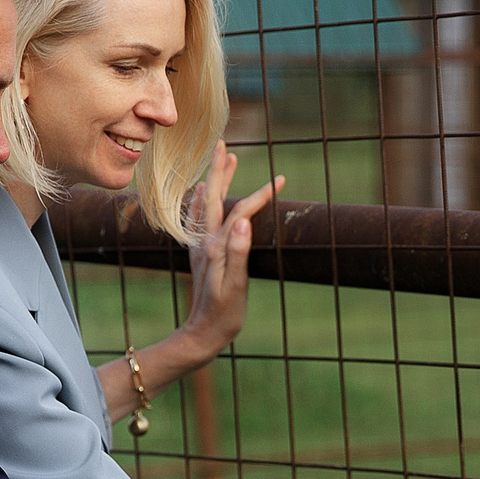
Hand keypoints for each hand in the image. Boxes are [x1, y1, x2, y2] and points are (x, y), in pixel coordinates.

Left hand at [178, 144, 280, 360]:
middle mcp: (206, 241)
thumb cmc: (222, 313)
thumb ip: (238, 253)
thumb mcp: (235, 285)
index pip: (240, 210)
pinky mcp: (201, 253)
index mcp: (216, 246)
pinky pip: (199, 217)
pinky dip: (202, 200)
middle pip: (212, 196)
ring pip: (207, 203)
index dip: (260, 195)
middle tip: (225, 144)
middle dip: (219, 169)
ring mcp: (202, 246)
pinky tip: (200, 194)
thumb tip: (245, 219)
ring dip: (215, 180)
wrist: (200, 334)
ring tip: (226, 160)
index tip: (280, 180)